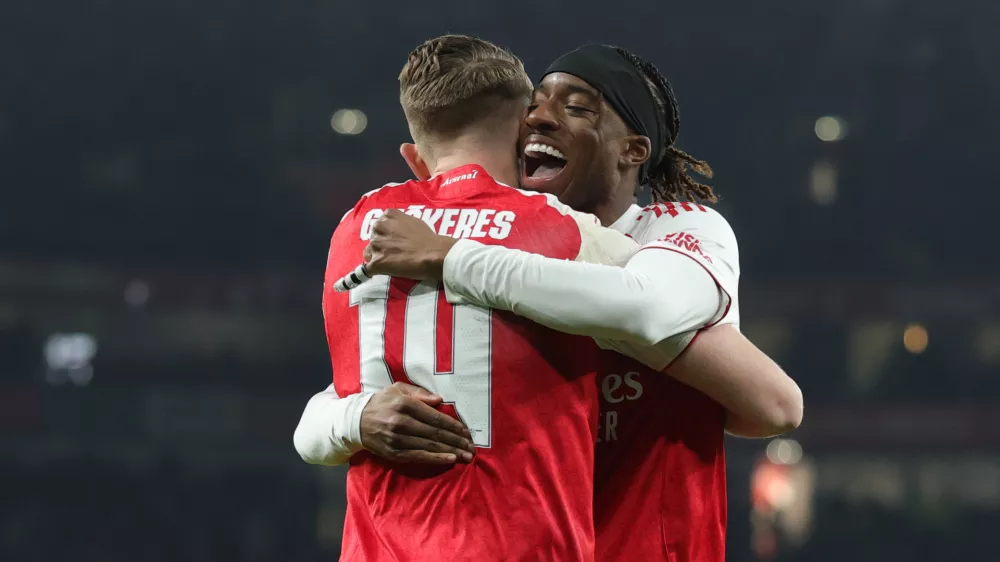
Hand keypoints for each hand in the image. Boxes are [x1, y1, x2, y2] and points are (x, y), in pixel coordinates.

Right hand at [360, 382, 475, 464]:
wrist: (356, 422)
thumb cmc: (382, 402)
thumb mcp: (398, 389)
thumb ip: (420, 393)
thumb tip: (440, 400)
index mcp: (405, 404)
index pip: (435, 417)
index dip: (454, 425)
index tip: (467, 432)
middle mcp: (401, 422)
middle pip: (435, 433)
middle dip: (457, 441)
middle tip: (472, 447)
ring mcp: (397, 440)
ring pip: (430, 446)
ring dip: (451, 451)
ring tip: (467, 456)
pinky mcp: (394, 453)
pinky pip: (419, 457)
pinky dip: (436, 458)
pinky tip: (450, 459)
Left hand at [364, 209, 456, 279]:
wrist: (433, 254)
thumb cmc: (428, 238)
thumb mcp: (413, 221)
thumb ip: (399, 224)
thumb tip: (395, 231)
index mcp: (387, 216)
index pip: (379, 227)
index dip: (386, 236)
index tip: (395, 242)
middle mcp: (378, 227)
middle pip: (373, 239)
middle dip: (381, 246)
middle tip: (395, 253)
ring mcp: (375, 245)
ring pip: (369, 253)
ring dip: (378, 258)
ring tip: (393, 263)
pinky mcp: (376, 262)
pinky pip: (367, 269)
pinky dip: (374, 271)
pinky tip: (381, 272)